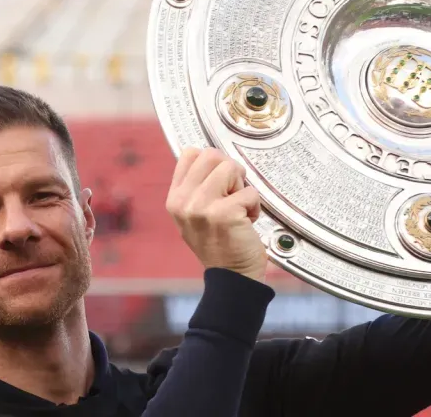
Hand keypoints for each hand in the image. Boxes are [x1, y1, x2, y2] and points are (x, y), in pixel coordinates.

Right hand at [165, 147, 266, 282]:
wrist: (231, 276)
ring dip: (242, 188)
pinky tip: (247, 222)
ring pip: (231, 167)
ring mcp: (201, 206)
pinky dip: (255, 206)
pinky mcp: (224, 213)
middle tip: (232, 196)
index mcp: (175, 198)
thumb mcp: (195, 214)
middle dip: (230, 172)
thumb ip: (197, 186)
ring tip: (239, 209)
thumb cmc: (219, 243)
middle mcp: (183, 200)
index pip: (190, 154)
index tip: (220, 184)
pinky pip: (250, 191)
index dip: (213, 164)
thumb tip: (216, 158)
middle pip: (212, 155)